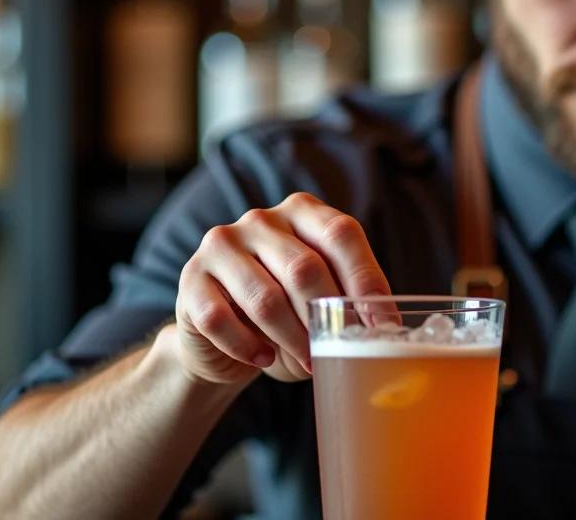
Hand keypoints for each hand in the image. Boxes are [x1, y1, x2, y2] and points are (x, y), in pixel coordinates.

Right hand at [174, 193, 390, 384]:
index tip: (383, 324)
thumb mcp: (322, 299)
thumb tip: (385, 329)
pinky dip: (248, 348)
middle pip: (304, 267)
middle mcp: (260, 220)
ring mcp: (221, 245)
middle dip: (326, 318)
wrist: (221, 335)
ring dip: (292, 339)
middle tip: (337, 352)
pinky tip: (262, 359)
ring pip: (266, 299)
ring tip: (307, 363)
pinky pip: (222, 320)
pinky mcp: (190, 279)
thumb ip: (348, 301)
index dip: (365, 280)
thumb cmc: (286, 314)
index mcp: (302, 211)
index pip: (341, 234)